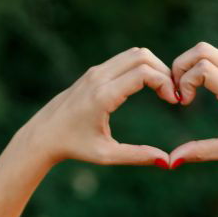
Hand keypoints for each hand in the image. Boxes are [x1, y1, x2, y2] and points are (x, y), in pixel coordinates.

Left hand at [27, 47, 178, 166]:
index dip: (165, 83)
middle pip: (142, 56)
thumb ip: (138, 156)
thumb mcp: (106, 155)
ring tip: (163, 90)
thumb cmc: (74, 147)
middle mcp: (99, 78)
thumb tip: (167, 162)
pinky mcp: (94, 72)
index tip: (173, 102)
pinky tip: (148, 87)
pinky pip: (124, 60)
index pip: (143, 74)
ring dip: (153, 67)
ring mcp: (95, 71)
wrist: (44, 134)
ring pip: (134, 54)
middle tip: (172, 93)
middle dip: (163, 71)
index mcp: (103, 96)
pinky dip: (141, 68)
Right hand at [168, 41, 217, 166]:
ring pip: (207, 50)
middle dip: (181, 67)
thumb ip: (201, 152)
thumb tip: (172, 161)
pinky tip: (199, 90)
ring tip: (186, 91)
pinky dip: (200, 67)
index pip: (203, 69)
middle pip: (201, 50)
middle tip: (178, 91)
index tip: (184, 104)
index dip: (185, 82)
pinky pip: (216, 57)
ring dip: (189, 65)